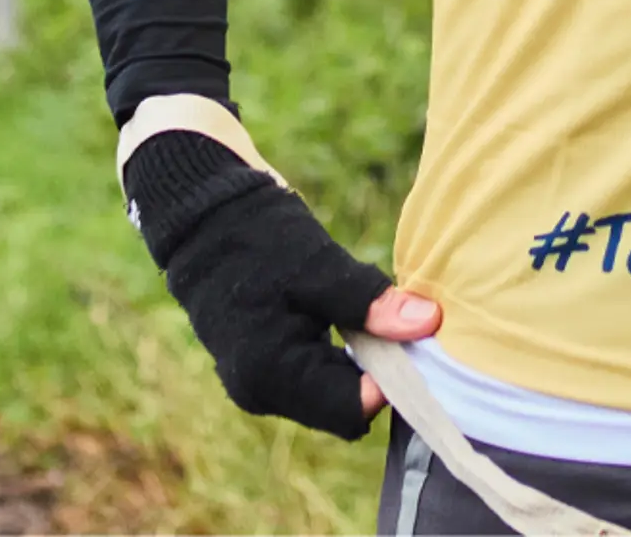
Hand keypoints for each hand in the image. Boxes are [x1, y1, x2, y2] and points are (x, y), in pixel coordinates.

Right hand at [123, 130, 433, 438]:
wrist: (203, 219)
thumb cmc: (257, 238)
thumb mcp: (319, 265)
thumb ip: (370, 301)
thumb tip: (428, 323)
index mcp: (270, 374)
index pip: (351, 411)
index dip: (392, 382)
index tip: (415, 340)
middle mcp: (261, 392)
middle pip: (344, 407)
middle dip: (380, 374)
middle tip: (402, 324)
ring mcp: (260, 384)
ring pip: (334, 393)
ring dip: (364, 364)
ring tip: (378, 317)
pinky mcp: (265, 369)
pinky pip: (318, 378)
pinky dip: (344, 357)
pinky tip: (354, 321)